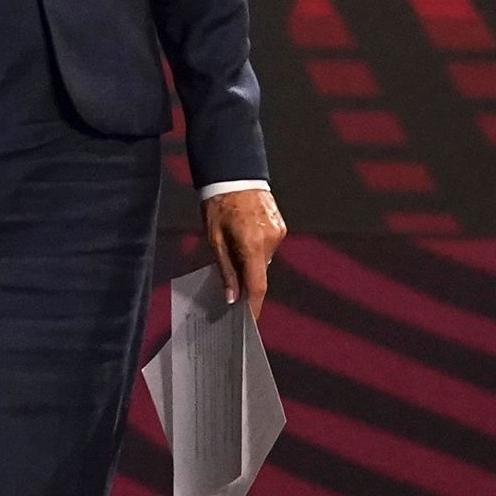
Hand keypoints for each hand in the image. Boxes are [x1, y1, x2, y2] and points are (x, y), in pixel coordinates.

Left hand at [203, 186, 286, 314]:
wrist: (233, 173)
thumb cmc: (218, 204)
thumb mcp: (214, 239)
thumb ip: (226, 270)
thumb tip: (232, 297)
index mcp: (252, 244)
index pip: (257, 286)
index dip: (254, 307)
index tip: (250, 322)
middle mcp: (270, 240)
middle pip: (259, 273)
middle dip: (246, 279)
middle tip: (230, 280)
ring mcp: (278, 232)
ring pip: (264, 260)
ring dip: (250, 261)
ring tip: (233, 244)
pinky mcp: (280, 226)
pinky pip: (268, 246)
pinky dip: (257, 248)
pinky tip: (244, 235)